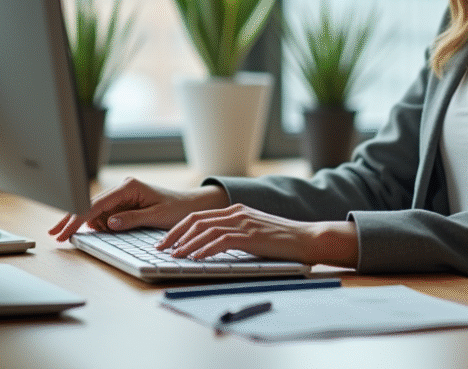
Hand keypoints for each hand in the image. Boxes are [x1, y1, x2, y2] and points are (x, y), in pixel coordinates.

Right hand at [48, 177, 229, 241]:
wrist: (192, 205)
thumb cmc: (179, 209)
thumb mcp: (157, 216)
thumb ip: (131, 219)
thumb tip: (108, 223)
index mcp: (129, 187)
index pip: (96, 203)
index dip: (78, 217)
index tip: (65, 230)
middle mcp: (123, 188)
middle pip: (90, 204)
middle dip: (71, 218)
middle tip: (54, 234)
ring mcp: (122, 195)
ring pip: (95, 210)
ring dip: (83, 222)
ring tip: (66, 234)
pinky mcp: (124, 203)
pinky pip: (104, 214)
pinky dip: (95, 223)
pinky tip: (87, 231)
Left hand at [159, 203, 358, 267]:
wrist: (307, 238)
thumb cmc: (282, 240)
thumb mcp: (254, 232)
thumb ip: (235, 233)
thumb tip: (210, 247)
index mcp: (236, 209)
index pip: (199, 216)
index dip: (179, 228)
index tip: (165, 241)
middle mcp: (237, 212)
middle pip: (196, 220)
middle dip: (175, 234)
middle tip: (160, 248)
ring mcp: (244, 223)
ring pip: (206, 230)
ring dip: (187, 244)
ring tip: (174, 256)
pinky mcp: (251, 235)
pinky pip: (221, 241)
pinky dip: (205, 249)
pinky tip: (196, 258)